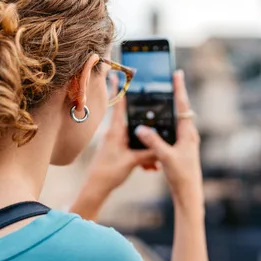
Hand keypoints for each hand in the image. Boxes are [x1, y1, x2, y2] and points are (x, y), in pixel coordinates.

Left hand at [71, 86, 156, 220]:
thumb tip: (163, 147)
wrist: (97, 187)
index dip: (120, 89)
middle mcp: (115, 133)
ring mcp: (117, 142)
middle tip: (154, 122)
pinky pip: (134, 149)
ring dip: (146, 149)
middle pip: (133, 121)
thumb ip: (148, 153)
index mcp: (116, 131)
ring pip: (136, 138)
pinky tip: (150, 168)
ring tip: (152, 164)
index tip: (118, 73)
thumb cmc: (109, 172)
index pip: (119, 105)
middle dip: (147, 126)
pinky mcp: (118, 151)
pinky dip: (143, 157)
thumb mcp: (132, 162)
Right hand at [135, 70, 203, 214]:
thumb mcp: (166, 157)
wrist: (189, 193)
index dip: (179, 89)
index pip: (183, 106)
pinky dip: (166, 122)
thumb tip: (141, 128)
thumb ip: (154, 142)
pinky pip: (173, 130)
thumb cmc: (181, 175)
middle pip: (181, 109)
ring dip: (171, 108)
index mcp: (188, 133)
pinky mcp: (181, 148)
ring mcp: (186, 141)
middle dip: (175, 94)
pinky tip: (159, 122)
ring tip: (163, 95)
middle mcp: (189, 134)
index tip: (177, 74)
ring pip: (177, 120)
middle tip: (169, 79)